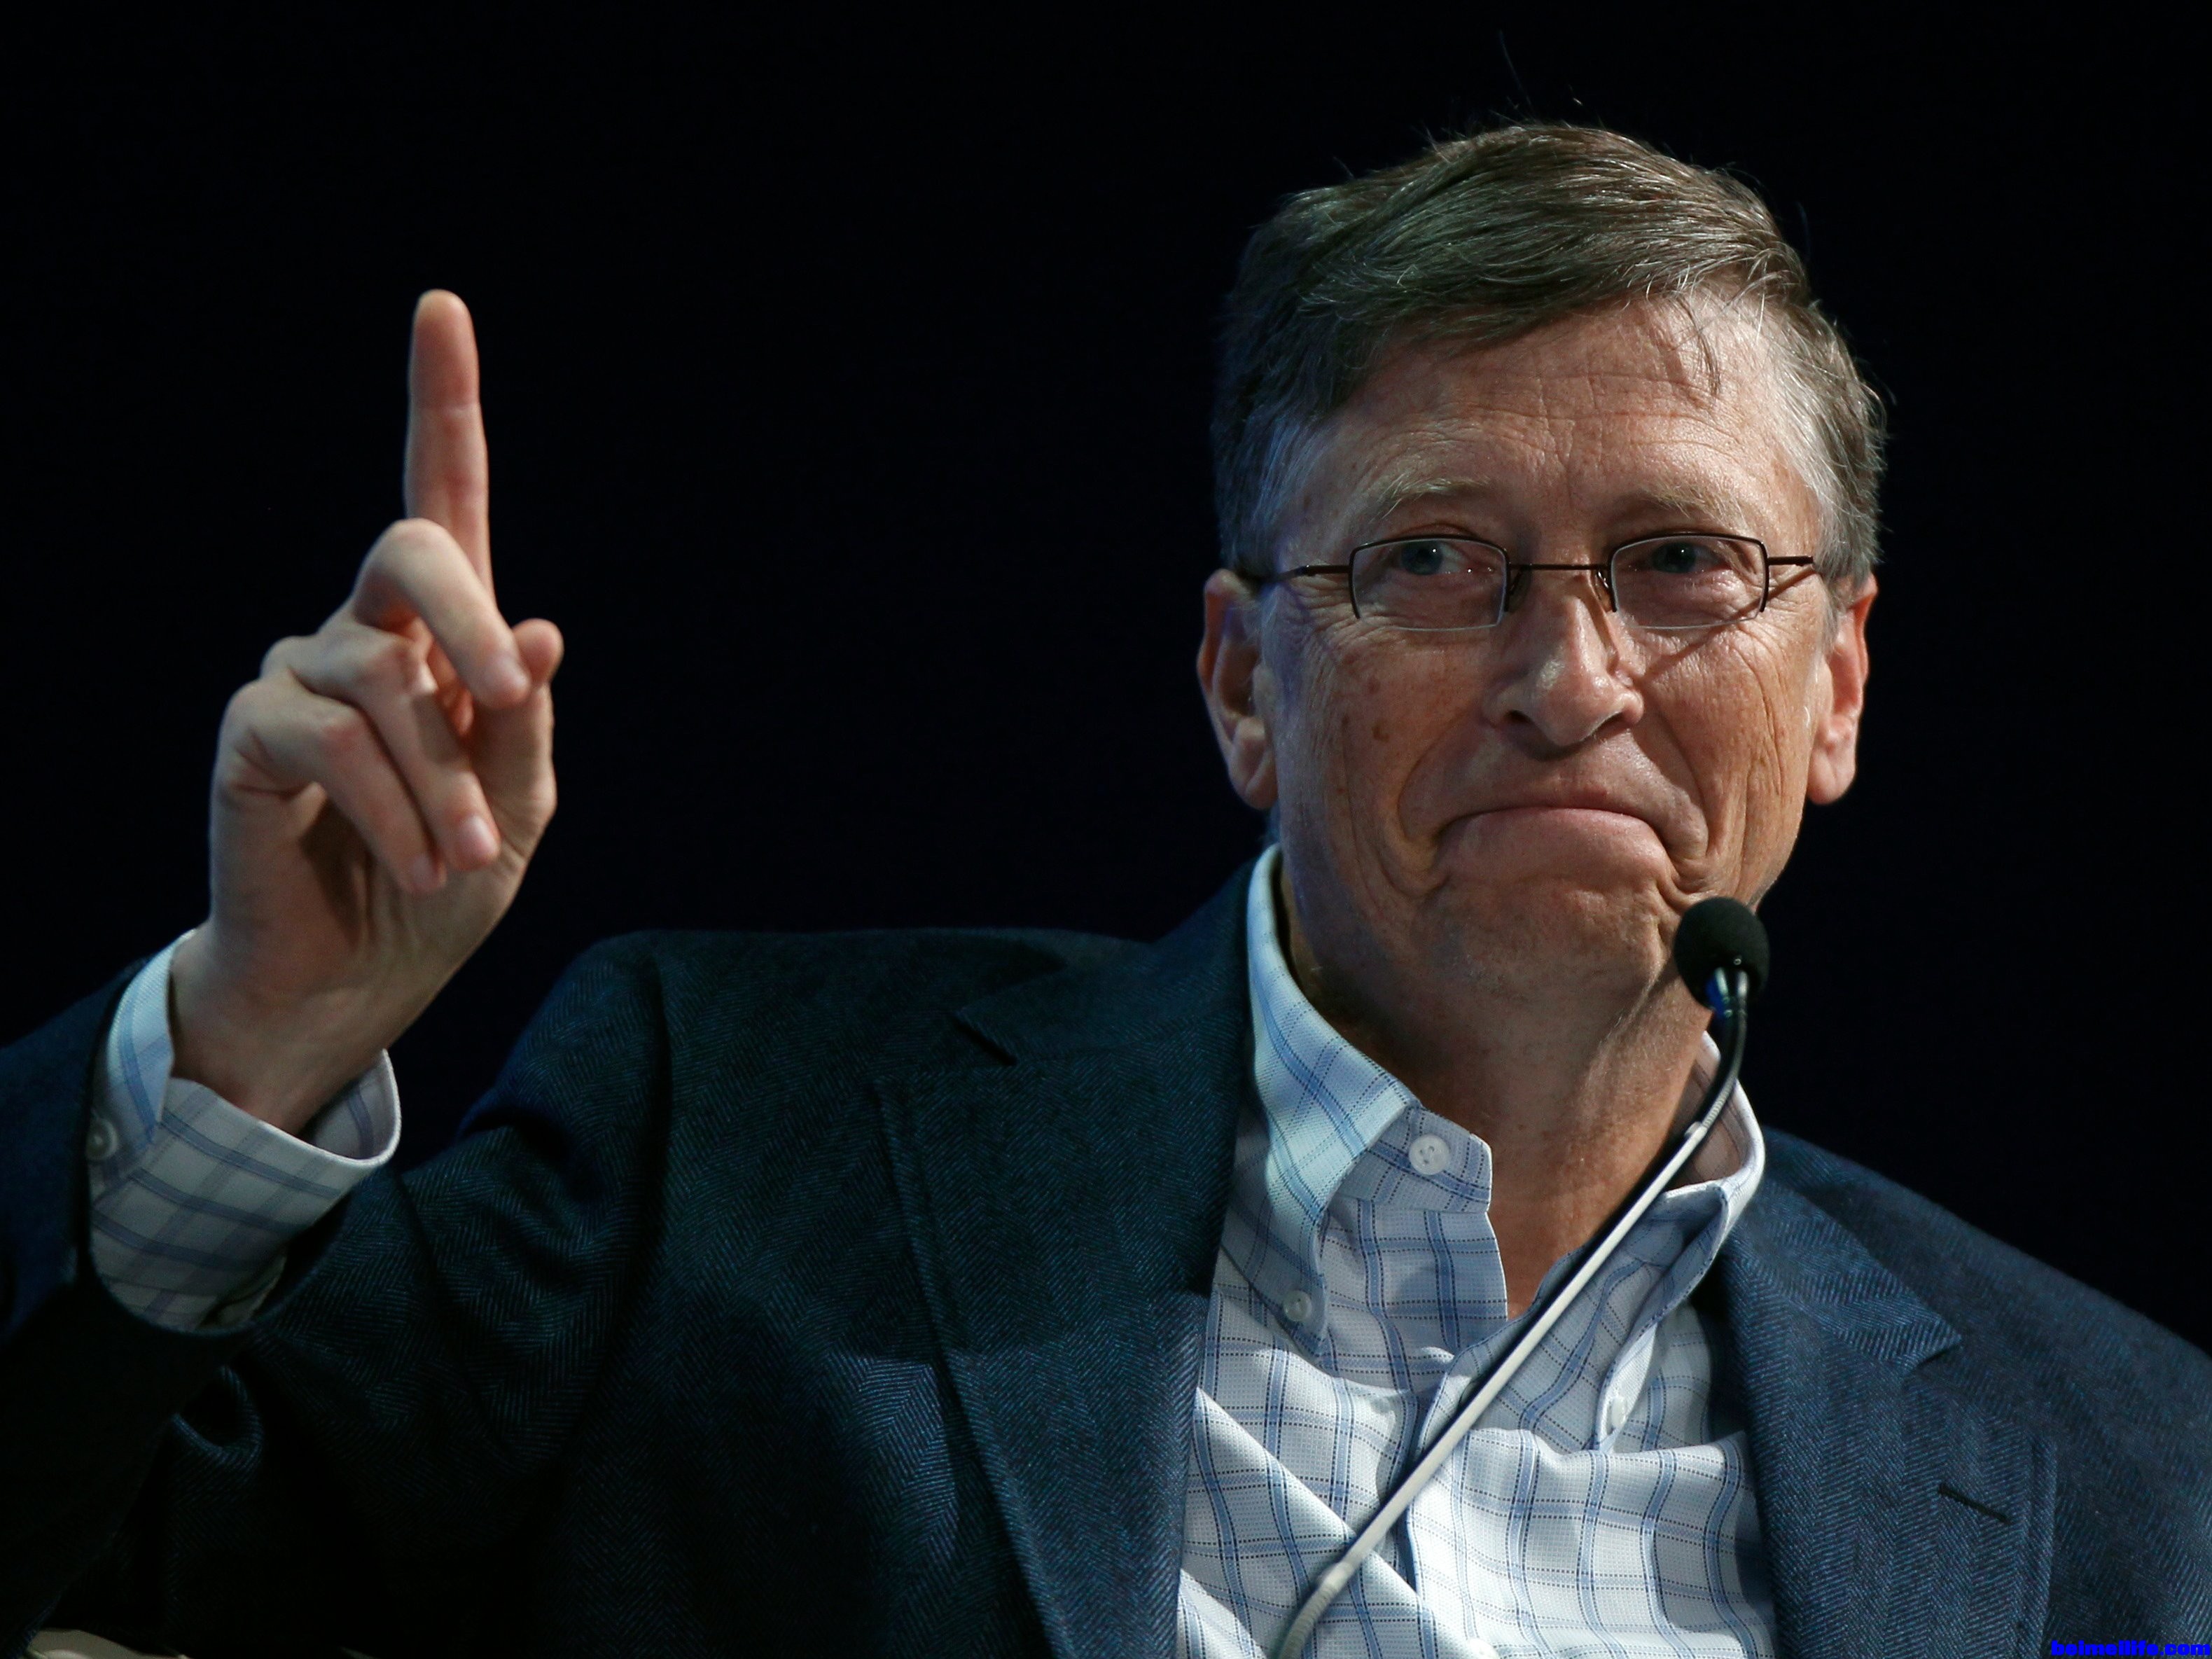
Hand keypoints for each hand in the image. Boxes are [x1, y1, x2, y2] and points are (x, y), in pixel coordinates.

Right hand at [169, 293, 563, 1135]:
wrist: (360, 977)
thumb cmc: (444, 881)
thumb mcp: (516, 803)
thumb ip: (523, 719)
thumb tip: (538, 629)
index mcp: (443, 639)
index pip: (444, 500)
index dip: (441, 403)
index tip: (442, 308)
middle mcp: (367, 635)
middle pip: (413, 546)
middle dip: (469, 616)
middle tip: (509, 692)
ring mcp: (301, 676)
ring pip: (384, 679)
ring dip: (440, 779)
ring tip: (459, 860)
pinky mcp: (252, 735)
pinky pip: (326, 738)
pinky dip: (387, 803)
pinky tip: (410, 858)